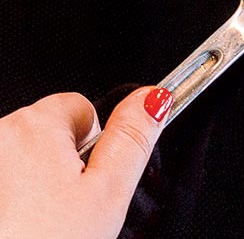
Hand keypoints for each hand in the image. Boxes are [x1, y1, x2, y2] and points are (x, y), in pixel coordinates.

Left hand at [0, 86, 171, 238]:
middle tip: (67, 208)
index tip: (89, 180)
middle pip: (47, 132)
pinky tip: (17, 223)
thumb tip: (152, 97)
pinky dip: (11, 195)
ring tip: (39, 222)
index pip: (80, 106)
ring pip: (20, 158)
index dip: (93, 144)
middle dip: (61, 162)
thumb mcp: (109, 193)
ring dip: (31, 181)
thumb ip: (133, 137)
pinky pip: (4, 177)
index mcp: (36, 125)